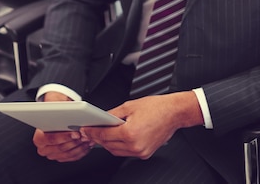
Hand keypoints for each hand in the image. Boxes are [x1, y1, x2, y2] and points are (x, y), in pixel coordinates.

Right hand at [32, 92, 93, 161]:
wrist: (56, 115)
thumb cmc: (55, 111)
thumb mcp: (54, 106)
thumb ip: (57, 108)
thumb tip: (65, 108)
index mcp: (38, 137)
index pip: (51, 139)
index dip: (64, 136)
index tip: (76, 133)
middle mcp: (43, 149)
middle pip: (61, 148)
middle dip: (74, 142)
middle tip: (85, 135)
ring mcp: (53, 154)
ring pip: (69, 154)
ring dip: (80, 146)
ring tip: (88, 137)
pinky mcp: (62, 157)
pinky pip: (73, 157)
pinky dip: (82, 150)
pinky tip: (87, 143)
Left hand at [79, 92, 202, 159]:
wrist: (173, 113)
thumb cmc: (156, 107)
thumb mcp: (130, 105)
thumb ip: (113, 114)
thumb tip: (102, 118)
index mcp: (130, 133)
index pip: (104, 135)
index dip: (92, 132)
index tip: (86, 129)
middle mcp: (135, 145)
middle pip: (108, 145)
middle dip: (98, 138)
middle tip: (92, 130)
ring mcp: (141, 152)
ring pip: (116, 151)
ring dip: (108, 143)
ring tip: (103, 133)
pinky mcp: (145, 154)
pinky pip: (126, 152)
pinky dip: (119, 146)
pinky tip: (117, 137)